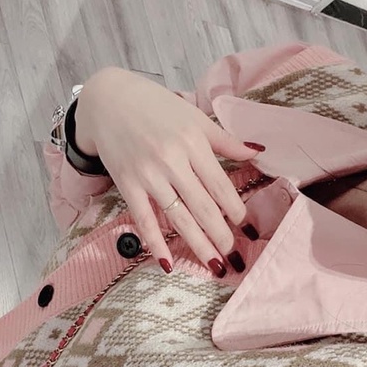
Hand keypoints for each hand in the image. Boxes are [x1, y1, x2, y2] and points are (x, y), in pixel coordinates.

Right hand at [74, 67, 264, 275]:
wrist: (108, 99)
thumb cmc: (155, 107)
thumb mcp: (194, 118)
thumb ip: (226, 140)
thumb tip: (258, 153)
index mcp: (193, 143)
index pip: (220, 186)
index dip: (236, 211)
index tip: (246, 229)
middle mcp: (172, 161)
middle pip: (203, 207)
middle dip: (221, 236)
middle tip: (235, 258)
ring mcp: (148, 175)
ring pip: (178, 218)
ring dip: (198, 245)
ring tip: (215, 266)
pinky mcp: (127, 185)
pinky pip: (144, 220)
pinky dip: (156, 243)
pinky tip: (168, 263)